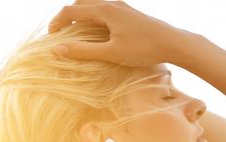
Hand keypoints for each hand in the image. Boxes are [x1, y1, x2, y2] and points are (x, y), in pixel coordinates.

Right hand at [48, 0, 192, 66]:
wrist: (173, 43)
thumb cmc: (144, 49)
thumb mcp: (111, 53)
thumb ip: (83, 51)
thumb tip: (57, 50)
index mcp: (104, 10)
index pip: (70, 11)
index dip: (56, 24)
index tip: (52, 41)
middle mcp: (111, 3)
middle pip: (79, 3)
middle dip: (67, 18)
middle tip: (63, 36)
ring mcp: (121, 6)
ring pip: (92, 4)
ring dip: (81, 16)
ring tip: (78, 35)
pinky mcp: (129, 12)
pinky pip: (104, 8)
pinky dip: (93, 17)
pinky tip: (98, 33)